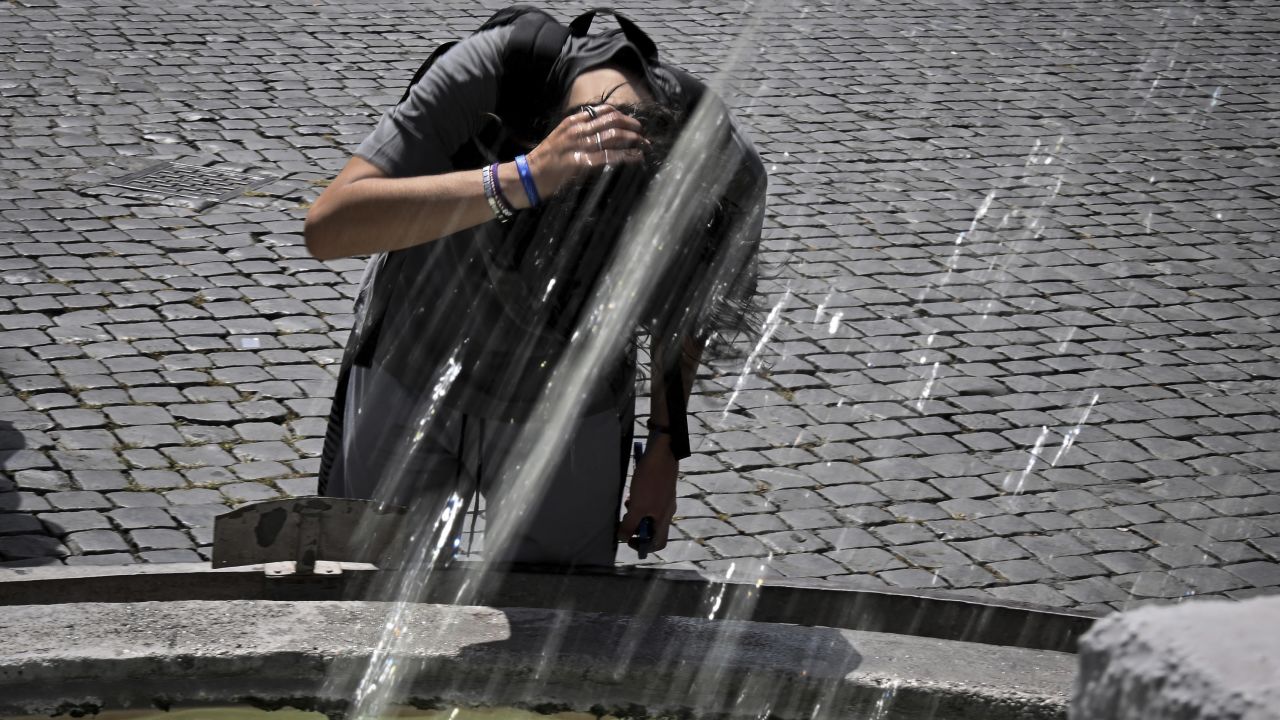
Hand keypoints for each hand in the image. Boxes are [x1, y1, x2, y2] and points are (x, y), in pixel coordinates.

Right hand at [526, 104, 648, 199]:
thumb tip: (602, 131)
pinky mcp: (582, 163)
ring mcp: (580, 146)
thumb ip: (579, 131)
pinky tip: (637, 158)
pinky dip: (627, 156)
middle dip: (632, 126)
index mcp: (573, 121)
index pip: (604, 111)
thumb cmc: (545, 160)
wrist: (528, 175)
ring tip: (644, 145)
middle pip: (613, 120)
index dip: (623, 115)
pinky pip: (609, 156)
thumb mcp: (561, 137)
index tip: (632, 123)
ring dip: (634, 140)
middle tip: (643, 134)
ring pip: (614, 136)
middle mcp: (578, 130)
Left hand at [617, 436, 677, 552]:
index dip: (644, 546)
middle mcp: (666, 512)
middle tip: (625, 520)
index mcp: (664, 519)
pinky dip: (639, 501)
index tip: (630, 540)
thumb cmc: (650, 481)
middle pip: (652, 529)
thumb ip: (630, 524)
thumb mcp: (637, 506)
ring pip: (648, 515)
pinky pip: (648, 502)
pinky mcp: (660, 489)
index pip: (659, 543)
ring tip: (628, 503)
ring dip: (636, 513)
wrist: (661, 453)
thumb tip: (623, 538)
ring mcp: (664, 500)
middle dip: (636, 527)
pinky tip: (632, 493)